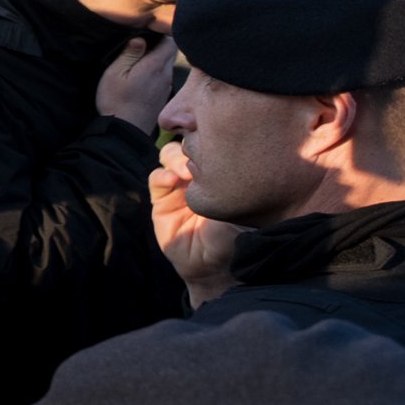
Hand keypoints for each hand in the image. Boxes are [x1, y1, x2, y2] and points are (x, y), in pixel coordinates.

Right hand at [95, 34, 179, 131]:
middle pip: (170, 51)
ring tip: (141, 58)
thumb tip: (141, 37)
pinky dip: (156, 71)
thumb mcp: (115, 73)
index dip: (163, 31)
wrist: (125, 131)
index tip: (150, 29)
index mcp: (154, 65)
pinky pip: (163, 76)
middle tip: (144, 41)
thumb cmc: (116, 100)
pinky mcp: (162, 95)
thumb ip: (129, 54)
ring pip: (167, 64)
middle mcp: (165, 74)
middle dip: (161, 43)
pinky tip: (142, 76)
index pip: (170, 40)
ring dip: (158, 58)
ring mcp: (166, 86)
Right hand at [148, 141, 241, 307]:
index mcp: (222, 172)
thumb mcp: (246, 207)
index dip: (213, 136)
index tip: (222, 142)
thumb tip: (239, 155)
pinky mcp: (162, 202)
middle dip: (193, 143)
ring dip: (176, 157)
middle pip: (189, 142)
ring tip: (187, 171)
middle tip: (203, 156)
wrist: (217, 267)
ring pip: (170, 154)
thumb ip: (240, 183)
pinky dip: (162, 175)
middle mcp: (200, 175)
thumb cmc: (239, 237)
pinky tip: (173, 182)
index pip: (213, 142)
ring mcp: (180, 186)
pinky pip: (157, 178)